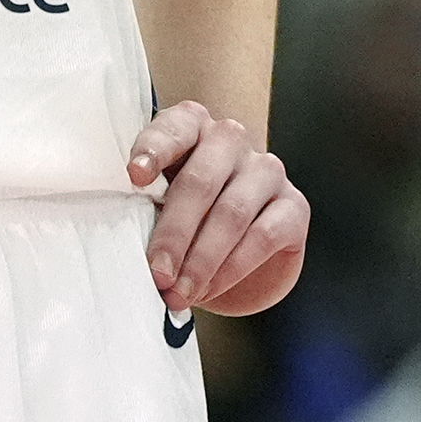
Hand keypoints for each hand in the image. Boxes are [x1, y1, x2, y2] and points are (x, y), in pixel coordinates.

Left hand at [129, 101, 307, 316]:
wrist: (235, 261)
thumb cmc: (186, 224)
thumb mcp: (159, 208)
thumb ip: (146, 210)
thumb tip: (125, 245)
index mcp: (192, 129)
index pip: (175, 128)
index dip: (154, 150)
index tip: (134, 176)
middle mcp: (232, 141)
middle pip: (201, 180)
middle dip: (175, 233)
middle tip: (157, 273)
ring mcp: (267, 171)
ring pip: (232, 212)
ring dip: (201, 260)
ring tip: (179, 293)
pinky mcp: (295, 207)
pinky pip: (263, 236)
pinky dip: (231, 269)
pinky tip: (209, 289)